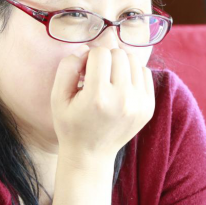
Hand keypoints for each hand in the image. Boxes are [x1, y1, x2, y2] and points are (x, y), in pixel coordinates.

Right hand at [51, 47, 154, 161]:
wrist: (90, 155)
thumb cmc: (70, 124)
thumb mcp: (57, 97)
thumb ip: (68, 67)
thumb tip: (86, 49)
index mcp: (98, 97)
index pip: (100, 53)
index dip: (89, 58)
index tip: (84, 73)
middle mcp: (122, 99)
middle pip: (119, 54)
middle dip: (105, 59)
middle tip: (96, 75)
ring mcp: (139, 104)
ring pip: (134, 60)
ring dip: (120, 64)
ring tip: (109, 79)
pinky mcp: (148, 107)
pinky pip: (145, 73)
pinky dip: (132, 74)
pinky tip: (120, 86)